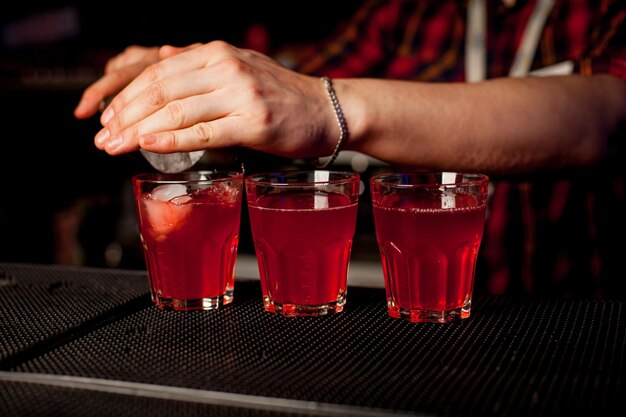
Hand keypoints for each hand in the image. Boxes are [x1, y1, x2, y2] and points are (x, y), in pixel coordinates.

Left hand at [93, 41, 337, 158]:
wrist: (327, 110)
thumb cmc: (282, 97)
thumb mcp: (239, 70)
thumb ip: (202, 71)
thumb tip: (163, 66)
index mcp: (217, 53)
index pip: (158, 71)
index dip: (126, 96)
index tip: (106, 117)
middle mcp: (226, 67)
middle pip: (160, 89)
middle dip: (124, 115)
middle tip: (102, 137)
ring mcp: (241, 94)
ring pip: (177, 110)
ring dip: (138, 130)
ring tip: (115, 146)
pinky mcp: (254, 122)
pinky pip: (204, 132)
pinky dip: (172, 139)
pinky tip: (148, 144)